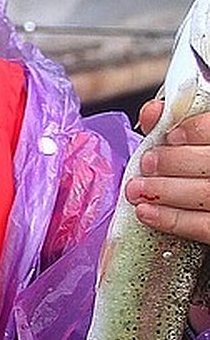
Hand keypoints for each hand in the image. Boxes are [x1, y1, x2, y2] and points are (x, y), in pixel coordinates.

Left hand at [125, 99, 209, 243]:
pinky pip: (204, 227)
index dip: (195, 131)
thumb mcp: (195, 140)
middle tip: (146, 164)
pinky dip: (173, 220)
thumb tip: (152, 113)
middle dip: (174, 163)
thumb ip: (177, 123)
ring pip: (206, 194)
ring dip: (165, 192)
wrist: (203, 198)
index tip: (170, 136)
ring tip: (136, 189)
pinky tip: (147, 212)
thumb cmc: (197, 161)